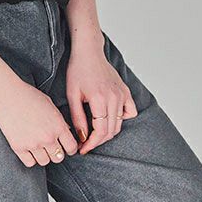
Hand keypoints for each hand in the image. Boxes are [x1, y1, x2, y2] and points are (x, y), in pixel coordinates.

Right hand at [0, 79, 78, 166]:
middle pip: (58, 158)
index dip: (69, 148)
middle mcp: (47, 137)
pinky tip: (28, 147)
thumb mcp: (50, 104)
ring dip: (43, 155)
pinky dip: (30, 157)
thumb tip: (66, 132)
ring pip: (44, 162)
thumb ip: (60, 121)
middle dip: (56, 152)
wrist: (7, 94)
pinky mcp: (18, 147)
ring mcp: (33, 143)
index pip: (71, 147)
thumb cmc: (28, 96)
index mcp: (57, 125)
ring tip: (38, 145)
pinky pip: (30, 162)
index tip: (65, 146)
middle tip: (50, 145)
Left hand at [66, 33, 137, 154]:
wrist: (88, 52)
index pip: (100, 131)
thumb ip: (78, 117)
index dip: (91, 144)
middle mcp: (114, 97)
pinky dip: (122, 119)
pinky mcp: (125, 91)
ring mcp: (122, 94)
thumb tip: (82, 137)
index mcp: (99, 99)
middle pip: (110, 130)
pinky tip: (109, 118)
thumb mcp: (72, 94)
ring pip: (119, 124)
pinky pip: (130, 111)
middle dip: (98, 141)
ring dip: (107, 132)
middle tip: (86, 143)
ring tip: (94, 133)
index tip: (83, 149)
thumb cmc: (77, 70)